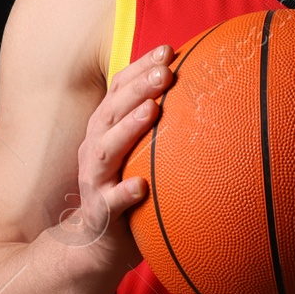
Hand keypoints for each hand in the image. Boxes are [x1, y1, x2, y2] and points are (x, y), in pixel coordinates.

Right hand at [58, 43, 174, 273]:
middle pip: (112, 111)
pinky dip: (123, 192)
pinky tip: (141, 186)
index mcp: (104, 130)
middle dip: (138, 88)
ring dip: (128, 129)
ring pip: (106, 150)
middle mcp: (95, 149)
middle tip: (165, 73)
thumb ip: (155, 126)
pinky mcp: (100, 213)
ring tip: (152, 111)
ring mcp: (95, 181)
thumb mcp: (137, 152)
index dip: (140, 68)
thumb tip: (198, 91)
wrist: (97, 243)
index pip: (118, 89)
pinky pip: (110, 202)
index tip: (168, 50)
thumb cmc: (126, 188)